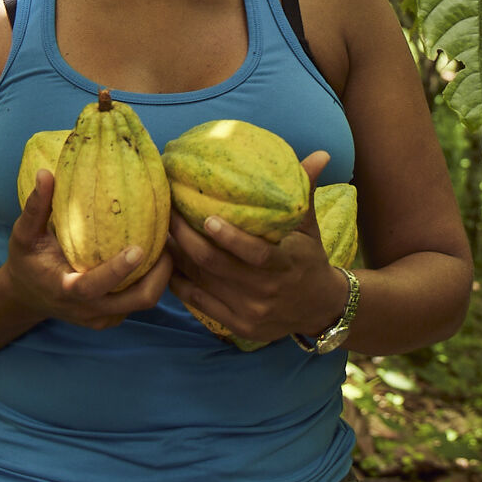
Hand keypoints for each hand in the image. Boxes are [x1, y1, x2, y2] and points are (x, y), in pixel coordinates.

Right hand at [1, 167, 172, 329]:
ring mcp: (102, 317)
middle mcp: (88, 309)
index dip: (117, 270)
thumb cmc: (27, 261)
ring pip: (144, 302)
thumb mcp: (24, 235)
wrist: (26, 296)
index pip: (94, 286)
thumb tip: (46, 173)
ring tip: (168, 245)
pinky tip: (156, 257)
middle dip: (160, 275)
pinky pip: (138, 302)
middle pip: (137, 301)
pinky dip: (150, 281)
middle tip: (169, 243)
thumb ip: (35, 207)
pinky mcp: (111, 318)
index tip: (139, 248)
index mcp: (65, 289)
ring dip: (160, 277)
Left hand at [167, 151, 347, 345]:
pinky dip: (181, 284)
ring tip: (162, 234)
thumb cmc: (309, 259)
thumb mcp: (309, 228)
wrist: (319, 309)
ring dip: (179, 259)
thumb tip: (318, 154)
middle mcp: (267, 292)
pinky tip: (167, 264)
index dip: (231, 238)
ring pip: (204, 284)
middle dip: (188, 239)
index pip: (257, 254)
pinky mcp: (238, 326)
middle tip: (169, 214)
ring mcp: (250, 312)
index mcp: (286, 265)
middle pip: (218, 267)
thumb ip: (305, 192)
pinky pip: (200, 304)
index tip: (207, 218)